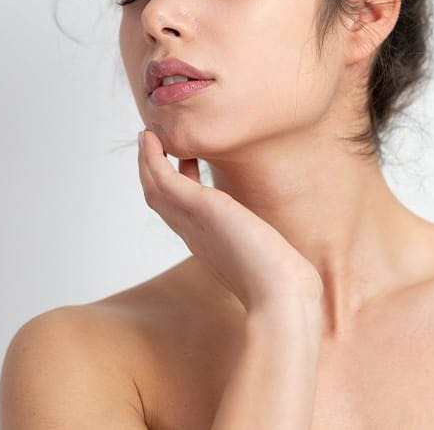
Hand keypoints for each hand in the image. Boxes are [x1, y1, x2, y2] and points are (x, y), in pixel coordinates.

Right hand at [137, 129, 323, 314]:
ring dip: (146, 161)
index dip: (177, 188)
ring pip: (154, 189)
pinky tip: (152, 138)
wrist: (280, 296)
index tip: (182, 164)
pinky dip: (152, 158)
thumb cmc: (283, 285)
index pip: (182, 213)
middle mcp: (193, 235)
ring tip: (147, 136)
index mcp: (209, 246)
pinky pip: (162, 179)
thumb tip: (287, 255)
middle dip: (153, 172)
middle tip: (152, 145)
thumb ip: (268, 252)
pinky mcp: (199, 208)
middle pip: (159, 201)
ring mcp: (191, 222)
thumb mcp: (271, 260)